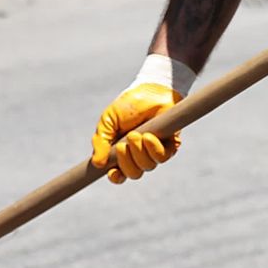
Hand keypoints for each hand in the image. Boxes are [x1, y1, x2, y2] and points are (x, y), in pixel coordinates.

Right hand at [91, 55, 193, 183]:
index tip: (112, 172)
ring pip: (147, 166)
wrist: (150, 90)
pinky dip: (153, 149)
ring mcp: (154, 151)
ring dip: (139, 152)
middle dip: (127, 162)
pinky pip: (162, 157)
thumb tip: (97, 164)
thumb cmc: (128, 105)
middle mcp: (138, 155)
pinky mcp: (169, 146)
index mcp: (121, 152)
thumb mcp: (108, 121)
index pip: (119, 174)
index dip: (116, 177)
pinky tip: (148, 137)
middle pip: (133, 173)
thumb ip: (100, 141)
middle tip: (124, 145)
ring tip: (136, 134)